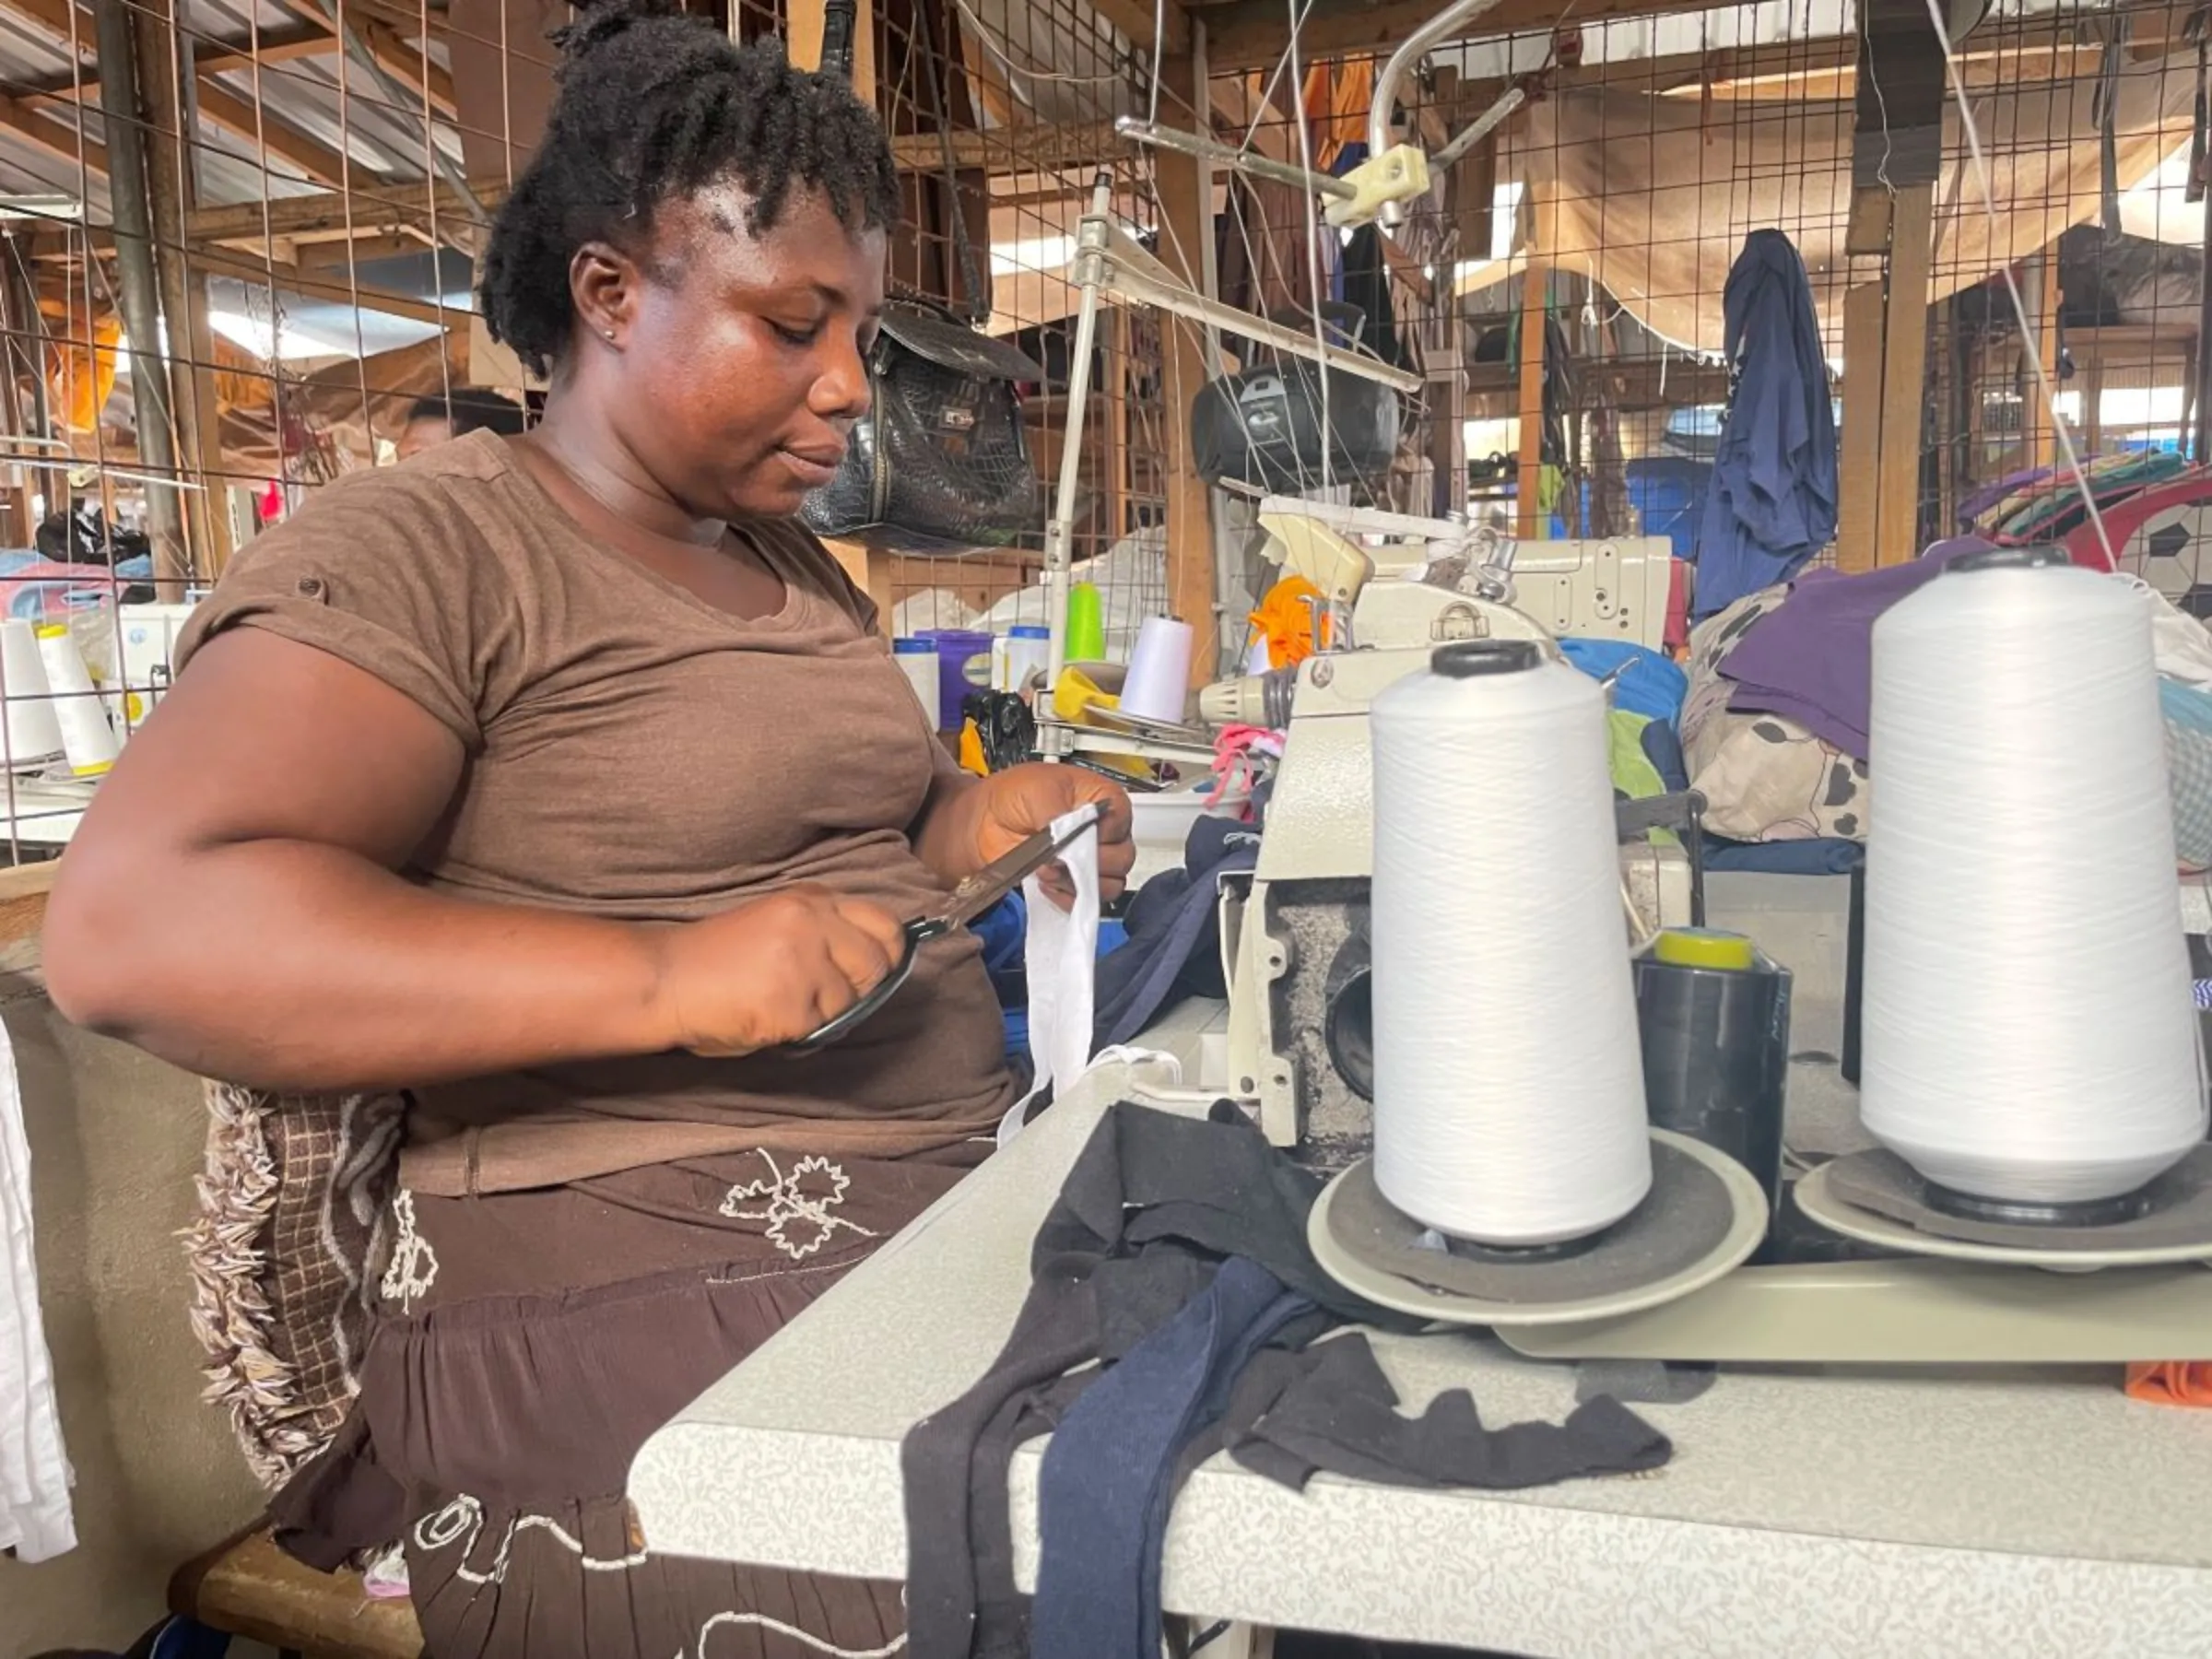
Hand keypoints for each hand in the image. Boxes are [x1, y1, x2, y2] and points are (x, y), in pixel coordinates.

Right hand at [650, 886, 907, 1056]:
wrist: (665, 978)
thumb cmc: (718, 957)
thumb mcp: (777, 924)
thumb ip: (823, 932)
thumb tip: (875, 962)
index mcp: (811, 899)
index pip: (884, 923)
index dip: (886, 952)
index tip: (873, 969)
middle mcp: (812, 922)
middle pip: (877, 964)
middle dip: (860, 988)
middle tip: (822, 996)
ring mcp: (803, 961)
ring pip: (849, 1001)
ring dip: (823, 1012)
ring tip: (780, 1002)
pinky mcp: (791, 1002)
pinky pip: (818, 1027)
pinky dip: (797, 1030)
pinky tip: (765, 1016)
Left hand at [969, 764, 1133, 907]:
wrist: (985, 819)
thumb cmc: (1014, 795)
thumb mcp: (1037, 790)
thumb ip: (1057, 815)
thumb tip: (1066, 844)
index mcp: (1103, 799)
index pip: (1120, 821)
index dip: (1099, 833)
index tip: (1071, 834)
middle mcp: (1105, 831)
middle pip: (1121, 858)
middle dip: (1087, 863)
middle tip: (1056, 857)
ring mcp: (1093, 860)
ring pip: (1110, 884)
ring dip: (1077, 883)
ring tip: (1048, 871)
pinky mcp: (1076, 883)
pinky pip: (1088, 901)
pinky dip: (1068, 898)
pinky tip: (1046, 884)